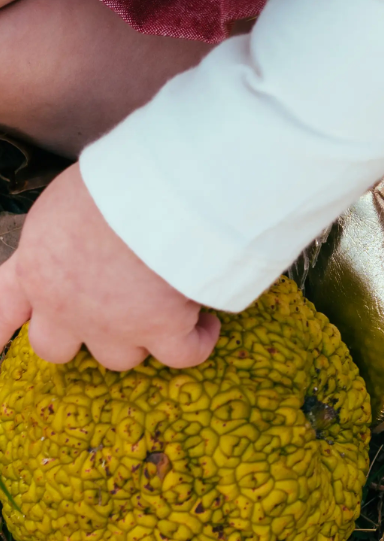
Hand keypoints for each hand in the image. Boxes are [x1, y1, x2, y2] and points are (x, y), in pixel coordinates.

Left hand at [0, 165, 220, 369]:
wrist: (157, 193)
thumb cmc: (114, 183)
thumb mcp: (64, 204)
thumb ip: (64, 235)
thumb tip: (91, 238)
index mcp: (35, 270)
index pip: (1, 311)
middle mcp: (64, 307)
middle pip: (56, 348)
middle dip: (80, 336)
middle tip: (111, 313)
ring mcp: (112, 325)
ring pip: (119, 357)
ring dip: (141, 337)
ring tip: (171, 311)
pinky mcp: (162, 330)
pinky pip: (182, 354)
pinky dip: (197, 341)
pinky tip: (207, 324)